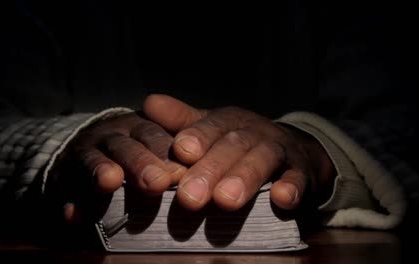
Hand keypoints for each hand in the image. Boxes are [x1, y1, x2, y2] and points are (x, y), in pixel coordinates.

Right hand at [46, 111, 186, 222]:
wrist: (83, 150)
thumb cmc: (132, 150)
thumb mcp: (151, 143)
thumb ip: (170, 155)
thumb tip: (190, 176)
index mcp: (137, 128)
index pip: (153, 135)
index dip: (165, 152)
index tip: (180, 172)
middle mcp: (110, 137)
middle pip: (125, 147)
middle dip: (140, 163)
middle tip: (157, 182)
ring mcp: (83, 154)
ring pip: (91, 160)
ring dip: (100, 170)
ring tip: (110, 181)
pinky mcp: (61, 175)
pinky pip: (64, 188)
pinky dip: (69, 202)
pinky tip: (73, 214)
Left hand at [144, 94, 334, 210]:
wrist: (292, 148)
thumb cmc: (240, 141)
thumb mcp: (212, 127)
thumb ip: (182, 120)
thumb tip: (149, 103)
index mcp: (230, 121)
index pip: (212, 126)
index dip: (198, 137)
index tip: (181, 152)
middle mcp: (255, 131)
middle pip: (234, 146)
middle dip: (211, 169)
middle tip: (190, 196)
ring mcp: (281, 150)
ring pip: (264, 159)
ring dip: (245, 178)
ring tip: (225, 200)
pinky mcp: (302, 172)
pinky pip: (299, 178)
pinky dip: (292, 188)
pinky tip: (282, 199)